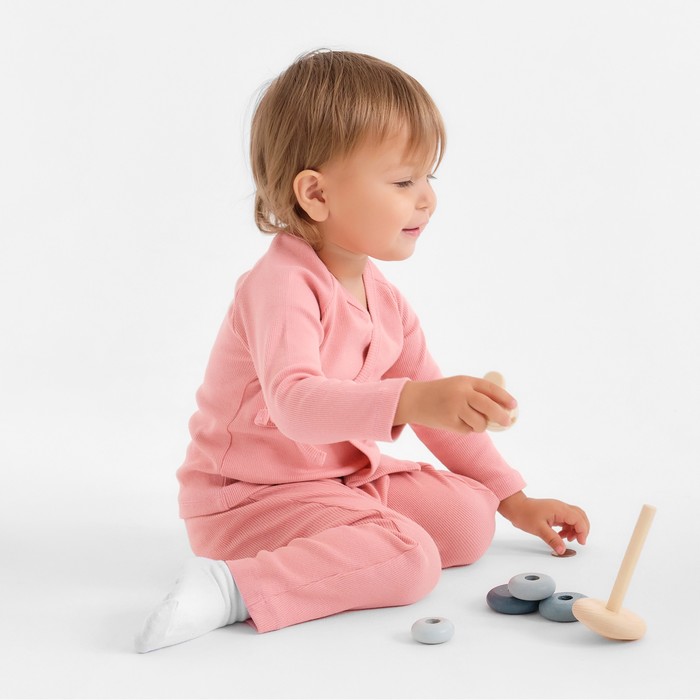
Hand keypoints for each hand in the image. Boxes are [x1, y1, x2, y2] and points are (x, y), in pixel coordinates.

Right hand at [394, 376, 516, 432]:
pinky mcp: (449, 421)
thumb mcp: (457, 386)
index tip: (514, 405)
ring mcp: (455, 407)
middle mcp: (461, 393)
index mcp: (465, 381)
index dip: (504, 398)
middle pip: (489, 406)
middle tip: (506, 422)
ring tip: (469, 421)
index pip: (490, 388)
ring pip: (480, 422)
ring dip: (480, 426)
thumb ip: (476, 393)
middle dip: (501, 416)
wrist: (414, 399)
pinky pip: (467, 430)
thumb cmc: (440, 393)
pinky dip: (466, 429)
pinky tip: (454, 422)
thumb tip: (501, 409)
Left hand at [498, 492, 589, 554]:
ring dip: (575, 529)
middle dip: (582, 529)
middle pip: (580, 516)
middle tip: (579, 540)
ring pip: (574, 517)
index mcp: (560, 509)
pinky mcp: (554, 512)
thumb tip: (562, 550)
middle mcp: (561, 507)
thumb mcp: (539, 529)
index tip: (580, 541)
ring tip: (568, 539)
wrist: (515, 507)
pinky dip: (568, 528)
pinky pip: (567, 519)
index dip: (583, 531)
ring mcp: (557, 509)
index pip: (579, 519)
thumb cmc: (525, 514)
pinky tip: (561, 535)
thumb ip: (552, 539)